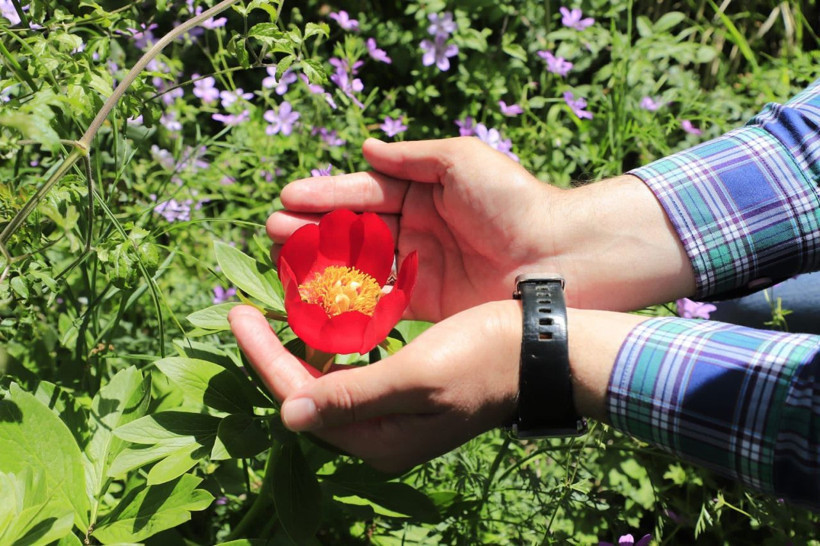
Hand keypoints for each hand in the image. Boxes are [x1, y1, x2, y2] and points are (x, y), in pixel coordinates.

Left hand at [229, 301, 644, 471]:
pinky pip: (350, 373)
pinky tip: (321, 321)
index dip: (263, 357)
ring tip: (275, 310)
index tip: (237, 314)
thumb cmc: (482, 358)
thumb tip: (287, 415)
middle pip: (307, 395)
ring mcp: (394, 415)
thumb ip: (353, 397)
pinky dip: (330, 346)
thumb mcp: (417, 376)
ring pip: (326, 382)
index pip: (300, 399)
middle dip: (273, 353)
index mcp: (378, 438)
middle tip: (246, 311)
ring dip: (298, 348)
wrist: (541, 350)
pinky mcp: (407, 393)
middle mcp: (381, 434)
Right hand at [268, 137, 560, 321]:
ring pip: (360, 264)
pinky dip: (349, 298)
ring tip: (283, 261)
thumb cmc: (512, 201)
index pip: (365, 191)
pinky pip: (379, 298)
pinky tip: (317, 297)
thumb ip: (413, 157)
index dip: (327, 195)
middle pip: (355, 228)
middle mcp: (417, 228)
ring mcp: (419, 266)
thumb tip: (367, 150)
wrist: (557, 257)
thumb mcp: (462, 161)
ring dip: (322, 263)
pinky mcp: (426, 301)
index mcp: (424, 191)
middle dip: (314, 229)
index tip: (288, 197)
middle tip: (273, 231)